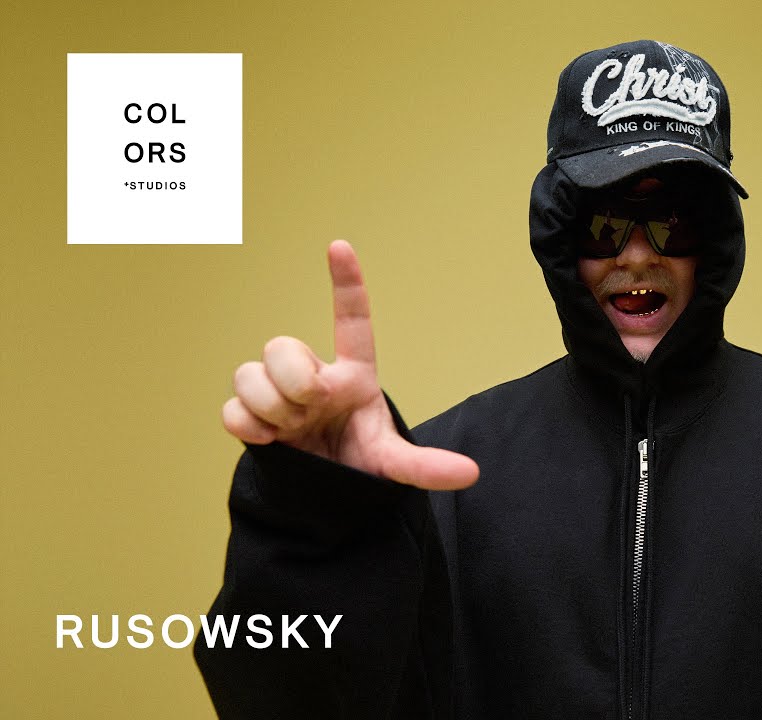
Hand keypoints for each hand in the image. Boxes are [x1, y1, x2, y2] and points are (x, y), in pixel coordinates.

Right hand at [220, 240, 478, 489]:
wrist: (327, 497)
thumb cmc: (361, 464)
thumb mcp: (393, 464)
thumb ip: (425, 466)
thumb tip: (470, 473)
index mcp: (352, 375)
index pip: (351, 321)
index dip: (346, 283)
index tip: (340, 245)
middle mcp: (311, 375)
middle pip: (280, 345)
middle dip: (294, 380)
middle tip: (311, 409)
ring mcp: (277, 394)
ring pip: (249, 373)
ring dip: (270, 405)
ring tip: (293, 429)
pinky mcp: (250, 416)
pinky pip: (232, 409)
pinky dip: (248, 425)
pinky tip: (270, 442)